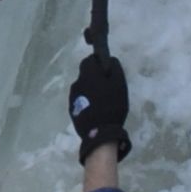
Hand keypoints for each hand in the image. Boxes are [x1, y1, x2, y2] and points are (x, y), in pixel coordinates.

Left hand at [69, 48, 129, 162]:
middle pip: (85, 73)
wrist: (99, 132)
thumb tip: (109, 59)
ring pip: (82, 86)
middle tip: (106, 86)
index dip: (98, 63)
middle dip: (94, 76)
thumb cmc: (112, 106)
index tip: (106, 71)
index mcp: (88, 74)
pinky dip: (86, 100)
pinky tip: (95, 109)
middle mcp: (77, 82)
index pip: (89, 60)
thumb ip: (114, 68)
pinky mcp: (71, 108)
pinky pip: (80, 98)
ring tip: (101, 100)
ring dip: (90, 88)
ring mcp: (72, 96)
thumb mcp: (119, 85)